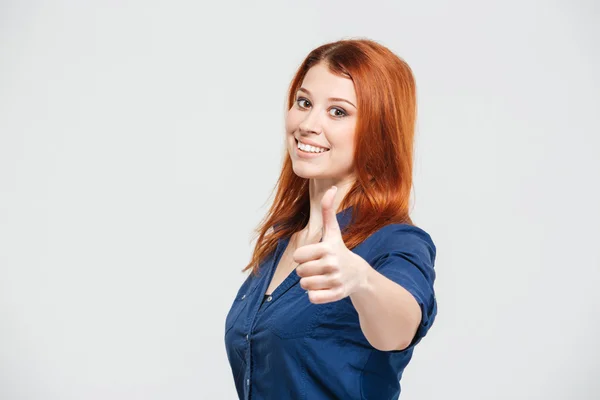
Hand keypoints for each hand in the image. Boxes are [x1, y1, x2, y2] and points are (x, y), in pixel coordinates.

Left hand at [294, 186, 368, 303]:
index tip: (314, 255)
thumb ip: (328, 211)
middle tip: (318, 268)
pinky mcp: (336, 295)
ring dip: (309, 283)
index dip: (303, 257)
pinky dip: (315, 295)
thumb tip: (331, 187)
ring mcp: (335, 281)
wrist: (359, 275)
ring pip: (304, 286)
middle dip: (305, 271)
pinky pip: (313, 298)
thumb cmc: (339, 250)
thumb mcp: (333, 232)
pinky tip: (325, 288)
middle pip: (299, 272)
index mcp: (327, 249)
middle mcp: (332, 265)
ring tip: (321, 278)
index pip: (298, 256)